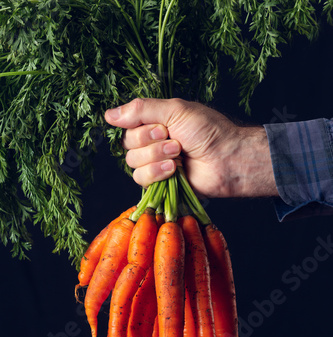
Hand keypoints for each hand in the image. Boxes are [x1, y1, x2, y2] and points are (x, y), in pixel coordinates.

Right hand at [104, 98, 277, 197]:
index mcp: (155, 123)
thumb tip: (108, 115)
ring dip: (156, 158)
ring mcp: (156, 164)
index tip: (162, 127)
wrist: (227, 159)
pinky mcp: (161, 184)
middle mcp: (153, 143)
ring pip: (133, 163)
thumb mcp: (175, 111)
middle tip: (176, 142)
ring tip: (179, 155)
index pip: (127, 125)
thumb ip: (140, 110)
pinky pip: (141, 180)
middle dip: (151, 143)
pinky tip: (175, 170)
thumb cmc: (209, 131)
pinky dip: (157, 173)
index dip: (140, 128)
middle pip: (128, 145)